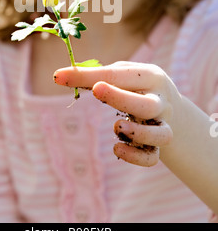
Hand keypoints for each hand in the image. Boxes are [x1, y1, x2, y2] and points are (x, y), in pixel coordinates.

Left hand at [53, 62, 179, 166]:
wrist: (171, 106)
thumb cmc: (136, 86)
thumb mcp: (122, 74)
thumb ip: (96, 74)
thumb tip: (62, 76)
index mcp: (149, 76)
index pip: (118, 74)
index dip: (87, 75)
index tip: (59, 76)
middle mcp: (160, 101)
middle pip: (147, 104)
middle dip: (120, 98)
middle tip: (96, 89)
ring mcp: (162, 125)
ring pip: (161, 135)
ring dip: (137, 133)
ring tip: (116, 127)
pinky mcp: (159, 146)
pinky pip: (152, 157)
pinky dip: (135, 157)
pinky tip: (117, 150)